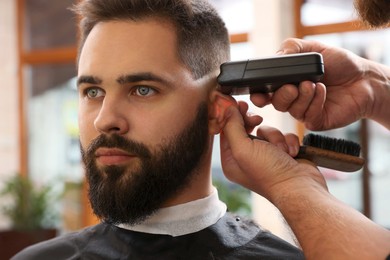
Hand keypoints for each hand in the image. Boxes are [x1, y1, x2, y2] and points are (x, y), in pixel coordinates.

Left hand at [219, 104, 326, 200]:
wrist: (301, 187)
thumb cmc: (270, 173)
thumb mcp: (244, 149)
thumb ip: (232, 127)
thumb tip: (228, 109)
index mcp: (231, 161)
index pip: (225, 132)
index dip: (231, 117)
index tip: (239, 104)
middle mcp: (246, 158)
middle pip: (245, 128)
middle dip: (254, 124)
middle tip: (257, 120)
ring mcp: (265, 156)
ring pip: (266, 130)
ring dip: (275, 137)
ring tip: (281, 150)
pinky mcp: (282, 153)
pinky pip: (282, 136)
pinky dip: (288, 141)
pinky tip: (291, 153)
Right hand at [250, 38, 376, 130]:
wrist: (363, 79)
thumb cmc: (339, 64)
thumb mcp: (313, 48)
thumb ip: (291, 48)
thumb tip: (276, 56)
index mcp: (286, 82)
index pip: (264, 92)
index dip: (258, 95)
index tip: (259, 95)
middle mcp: (292, 98)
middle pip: (275, 103)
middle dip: (281, 95)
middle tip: (293, 86)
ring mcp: (303, 111)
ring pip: (290, 110)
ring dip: (302, 96)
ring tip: (314, 84)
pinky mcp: (315, 121)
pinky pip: (307, 116)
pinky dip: (314, 102)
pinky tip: (323, 91)